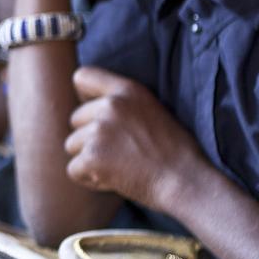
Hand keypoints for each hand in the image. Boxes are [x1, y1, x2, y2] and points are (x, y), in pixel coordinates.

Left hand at [64, 67, 209, 211]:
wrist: (186, 181)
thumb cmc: (173, 152)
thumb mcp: (151, 110)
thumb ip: (122, 104)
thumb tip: (89, 110)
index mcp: (127, 90)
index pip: (82, 77)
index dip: (84, 97)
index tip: (96, 115)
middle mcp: (110, 105)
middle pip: (75, 119)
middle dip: (90, 138)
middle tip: (119, 153)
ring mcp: (99, 131)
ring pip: (72, 145)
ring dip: (89, 159)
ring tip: (119, 166)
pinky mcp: (92, 157)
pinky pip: (73, 170)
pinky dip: (89, 179)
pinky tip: (114, 180)